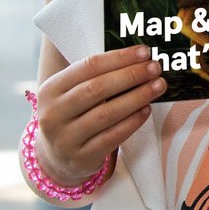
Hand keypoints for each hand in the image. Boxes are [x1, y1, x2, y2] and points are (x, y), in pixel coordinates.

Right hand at [34, 45, 165, 185]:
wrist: (59, 157)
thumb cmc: (74, 114)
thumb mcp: (73, 92)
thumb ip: (97, 75)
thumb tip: (139, 58)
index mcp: (50, 89)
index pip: (88, 66)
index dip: (119, 57)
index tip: (144, 52)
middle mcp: (53, 114)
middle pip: (97, 89)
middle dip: (131, 75)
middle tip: (155, 68)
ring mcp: (65, 138)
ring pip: (106, 114)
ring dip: (137, 97)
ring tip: (158, 86)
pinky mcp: (81, 157)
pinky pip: (112, 137)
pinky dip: (132, 121)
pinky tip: (146, 109)